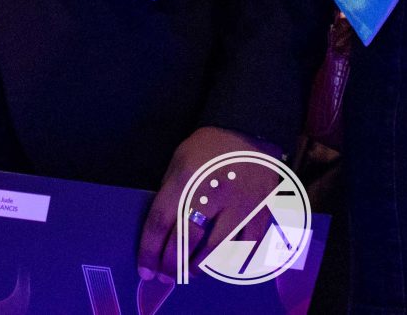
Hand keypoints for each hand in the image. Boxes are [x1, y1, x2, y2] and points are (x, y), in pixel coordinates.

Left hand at [138, 126, 279, 282]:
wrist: (251, 130)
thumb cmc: (208, 148)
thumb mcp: (178, 161)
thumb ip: (170, 194)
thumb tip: (160, 235)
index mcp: (186, 179)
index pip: (160, 222)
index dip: (150, 251)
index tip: (145, 270)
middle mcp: (212, 193)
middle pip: (185, 240)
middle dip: (171, 264)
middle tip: (166, 275)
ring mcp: (239, 204)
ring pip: (216, 250)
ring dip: (199, 268)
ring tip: (190, 272)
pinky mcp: (261, 211)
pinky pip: (248, 247)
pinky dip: (234, 263)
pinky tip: (222, 267)